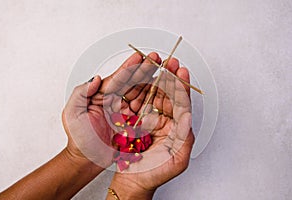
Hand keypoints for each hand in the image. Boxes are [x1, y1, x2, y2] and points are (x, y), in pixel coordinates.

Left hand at [62, 52, 160, 168]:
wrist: (87, 160)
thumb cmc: (79, 140)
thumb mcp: (72, 114)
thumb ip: (81, 93)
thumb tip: (95, 79)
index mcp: (101, 96)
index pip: (117, 78)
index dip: (129, 67)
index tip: (139, 57)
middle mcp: (114, 101)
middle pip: (132, 82)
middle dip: (144, 69)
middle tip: (156, 59)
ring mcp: (124, 112)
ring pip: (140, 93)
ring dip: (151, 81)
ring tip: (162, 71)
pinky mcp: (132, 123)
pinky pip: (144, 109)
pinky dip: (153, 100)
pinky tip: (161, 91)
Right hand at [107, 57, 193, 199]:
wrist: (133, 181)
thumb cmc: (155, 174)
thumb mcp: (177, 160)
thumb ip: (184, 137)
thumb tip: (188, 116)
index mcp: (176, 129)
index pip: (181, 104)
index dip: (182, 87)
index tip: (182, 72)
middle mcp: (164, 122)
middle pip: (168, 95)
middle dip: (170, 77)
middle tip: (170, 63)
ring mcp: (148, 119)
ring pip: (152, 95)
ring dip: (154, 79)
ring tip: (155, 65)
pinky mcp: (134, 120)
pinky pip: (136, 102)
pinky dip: (138, 90)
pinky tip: (140, 79)